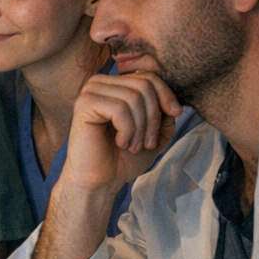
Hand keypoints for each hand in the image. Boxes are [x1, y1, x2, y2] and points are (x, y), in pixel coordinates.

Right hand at [62, 70, 181, 193]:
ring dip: (141, 128)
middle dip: (153, 117)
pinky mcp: (84, 105)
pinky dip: (127, 130)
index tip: (175, 114)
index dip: (166, 94)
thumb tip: (172, 105)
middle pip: (143, 85)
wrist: (100, 181)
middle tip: (148, 143)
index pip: (148, 76)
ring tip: (133, 146)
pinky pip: (119, 109)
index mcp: (114, 86)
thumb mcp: (153, 135)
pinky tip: (120, 142)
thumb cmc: (122, 158)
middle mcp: (100, 84)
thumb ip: (164, 116)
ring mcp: (89, 93)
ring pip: (133, 97)